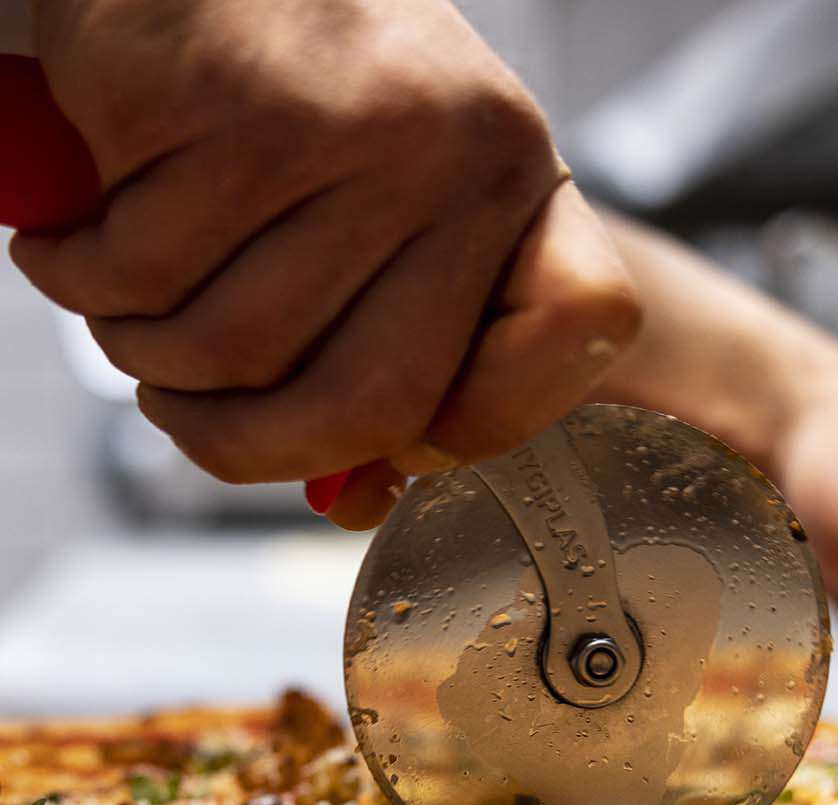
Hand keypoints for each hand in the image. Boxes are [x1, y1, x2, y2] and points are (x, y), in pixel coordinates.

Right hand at [10, 0, 640, 528]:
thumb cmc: (292, 95)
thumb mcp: (389, 205)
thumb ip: (395, 344)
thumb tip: (352, 496)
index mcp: (521, 182)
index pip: (580, 332)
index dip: (475, 422)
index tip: (391, 442)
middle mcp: (462, 151)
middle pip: (368, 403)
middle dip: (248, 446)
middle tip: (182, 412)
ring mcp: (356, 125)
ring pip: (233, 348)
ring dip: (147, 358)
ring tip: (122, 306)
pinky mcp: (234, 96)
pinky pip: (140, 269)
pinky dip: (83, 279)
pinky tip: (77, 241)